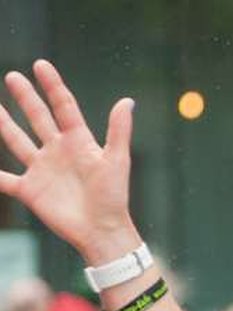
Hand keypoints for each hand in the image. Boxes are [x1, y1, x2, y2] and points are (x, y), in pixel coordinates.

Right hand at [0, 61, 139, 261]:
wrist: (102, 230)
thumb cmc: (114, 197)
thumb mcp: (117, 160)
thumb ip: (118, 131)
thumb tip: (127, 101)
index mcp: (79, 142)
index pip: (63, 107)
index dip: (52, 86)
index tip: (41, 65)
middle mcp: (58, 152)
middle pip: (38, 118)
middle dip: (26, 97)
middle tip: (13, 76)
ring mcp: (42, 170)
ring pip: (17, 141)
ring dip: (4, 124)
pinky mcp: (29, 190)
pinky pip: (3, 179)